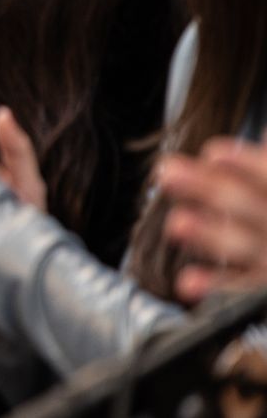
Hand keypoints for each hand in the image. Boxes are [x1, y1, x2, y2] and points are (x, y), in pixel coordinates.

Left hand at [158, 138, 266, 303]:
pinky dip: (216, 285)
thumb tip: (259, 138)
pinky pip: (242, 286)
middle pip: (249, 205)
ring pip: (244, 245)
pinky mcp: (266, 284)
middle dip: (210, 190)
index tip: (212, 154)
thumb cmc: (265, 202)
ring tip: (176, 224)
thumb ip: (263, 164)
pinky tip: (186, 282)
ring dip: (210, 236)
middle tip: (167, 174)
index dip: (247, 164)